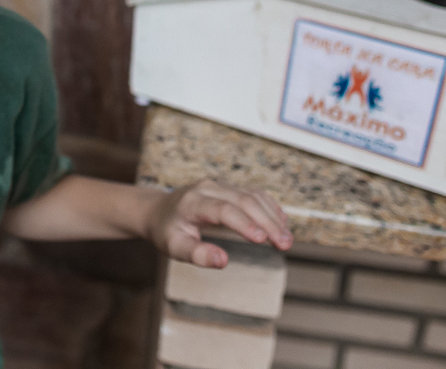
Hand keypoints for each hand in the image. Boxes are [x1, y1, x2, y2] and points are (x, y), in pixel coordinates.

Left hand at [147, 180, 292, 268]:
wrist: (159, 210)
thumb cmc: (167, 231)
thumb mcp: (174, 247)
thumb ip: (197, 255)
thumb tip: (223, 261)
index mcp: (192, 202)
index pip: (222, 209)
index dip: (244, 223)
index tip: (262, 239)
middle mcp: (208, 188)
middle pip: (243, 200)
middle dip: (267, 222)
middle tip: (285, 244)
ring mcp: (220, 185)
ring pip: (252, 195)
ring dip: (273, 216)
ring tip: (286, 239)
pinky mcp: (229, 187)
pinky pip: (254, 193)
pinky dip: (270, 207)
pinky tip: (281, 223)